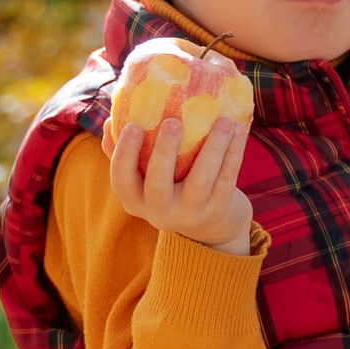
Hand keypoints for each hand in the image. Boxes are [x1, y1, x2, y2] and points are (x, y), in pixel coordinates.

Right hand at [105, 105, 255, 253]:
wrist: (210, 227)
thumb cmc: (169, 188)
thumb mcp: (144, 180)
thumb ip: (125, 153)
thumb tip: (111, 121)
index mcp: (135, 200)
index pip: (121, 180)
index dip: (124, 154)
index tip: (133, 125)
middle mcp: (160, 211)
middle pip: (158, 183)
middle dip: (165, 151)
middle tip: (173, 121)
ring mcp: (191, 212)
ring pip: (201, 181)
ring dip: (212, 149)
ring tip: (222, 121)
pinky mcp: (219, 208)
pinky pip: (227, 178)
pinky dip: (234, 153)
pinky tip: (239, 130)